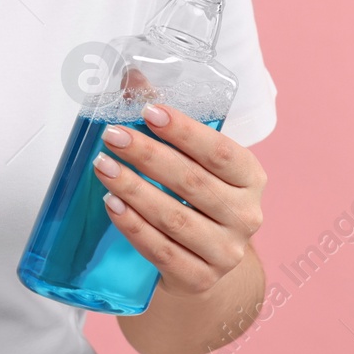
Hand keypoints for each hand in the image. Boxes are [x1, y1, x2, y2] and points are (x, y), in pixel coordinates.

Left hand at [92, 102, 265, 297]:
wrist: (203, 261)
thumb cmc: (194, 197)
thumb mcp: (190, 159)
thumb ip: (164, 116)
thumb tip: (131, 75)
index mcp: (250, 178)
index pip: (221, 152)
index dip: (185, 131)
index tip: (149, 110)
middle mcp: (246, 216)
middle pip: (193, 183)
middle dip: (148, 156)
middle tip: (112, 135)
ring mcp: (225, 252)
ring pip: (175, 218)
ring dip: (134, 190)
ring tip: (103, 167)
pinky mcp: (199, 279)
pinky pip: (161, 251)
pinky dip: (134, 227)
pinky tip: (112, 205)